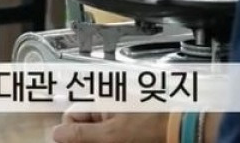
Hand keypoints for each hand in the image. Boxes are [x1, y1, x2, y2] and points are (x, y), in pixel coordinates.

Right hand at [50, 110, 168, 142]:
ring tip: (113, 140)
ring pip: (97, 133)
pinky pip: (110, 134)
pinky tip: (120, 140)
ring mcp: (120, 116)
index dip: (70, 134)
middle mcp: (108, 105)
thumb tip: (55, 134)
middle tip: (101, 142)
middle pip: (84, 127)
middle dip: (85, 139)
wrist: (184, 132)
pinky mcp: (130, 126)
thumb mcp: (111, 135)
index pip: (72, 116)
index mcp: (100, 100)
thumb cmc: (151, 130)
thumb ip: (80, 134)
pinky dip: (110, 139)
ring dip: (97, 139)